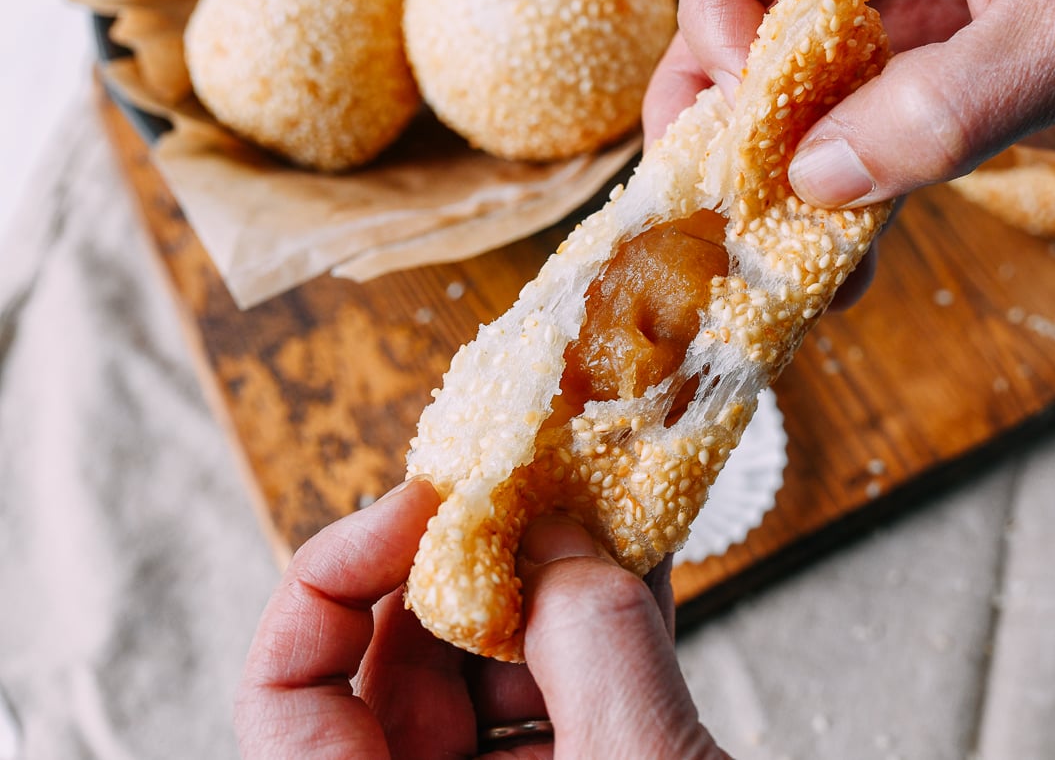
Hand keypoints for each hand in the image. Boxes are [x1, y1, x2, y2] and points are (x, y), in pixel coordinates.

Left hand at [234, 478, 722, 758]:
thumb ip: (595, 642)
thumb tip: (557, 536)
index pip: (286, 695)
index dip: (332, 576)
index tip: (426, 503)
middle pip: (394, 668)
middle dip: (468, 568)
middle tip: (531, 489)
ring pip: (482, 677)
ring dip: (545, 587)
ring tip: (595, 506)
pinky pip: (552, 701)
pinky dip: (592, 631)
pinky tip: (633, 562)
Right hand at [645, 0, 1054, 207]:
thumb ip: (944, 101)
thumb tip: (819, 176)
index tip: (740, 82)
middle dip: (734, 89)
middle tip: (698, 173)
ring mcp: (946, 9)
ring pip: (824, 78)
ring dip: (785, 160)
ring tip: (750, 233)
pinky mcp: (974, 84)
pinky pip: (886, 137)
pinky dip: (858, 197)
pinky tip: (837, 258)